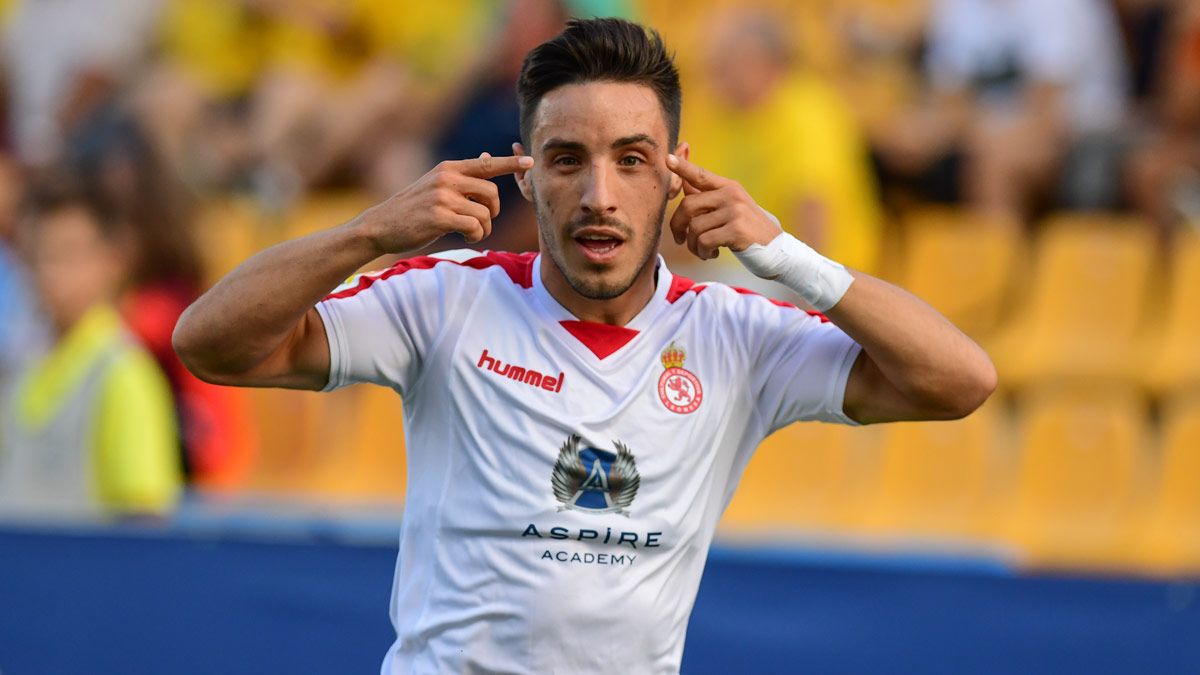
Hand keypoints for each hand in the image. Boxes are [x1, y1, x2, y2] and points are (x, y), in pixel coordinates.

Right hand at [360, 152, 533, 253]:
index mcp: (449, 168)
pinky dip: (476, 235)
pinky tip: (464, 235)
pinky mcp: (439, 217)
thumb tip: (488, 156)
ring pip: (485, 213)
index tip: (531, 162)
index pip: (487, 164)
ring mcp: (443, 197)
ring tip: (470, 231)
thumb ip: (462, 175)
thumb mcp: (435, 184)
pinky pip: (475, 227)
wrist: (381, 226)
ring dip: (484, 228)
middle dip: (493, 212)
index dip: (511, 164)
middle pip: (492, 193)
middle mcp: (447, 178)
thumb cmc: (412, 208)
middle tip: (482, 221)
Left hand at [666, 154, 781, 259]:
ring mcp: (735, 211)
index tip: (667, 158)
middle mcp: (731, 195)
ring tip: (702, 250)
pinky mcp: (737, 229)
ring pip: (694, 227)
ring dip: (693, 245)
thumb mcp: (730, 208)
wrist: (776, 250)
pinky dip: (703, 252)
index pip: (701, 174)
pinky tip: (711, 254)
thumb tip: (684, 182)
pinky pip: (704, 241)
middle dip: (677, 226)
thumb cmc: (748, 230)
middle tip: (680, 240)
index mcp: (728, 187)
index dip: (683, 167)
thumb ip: (708, 196)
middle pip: (687, 205)